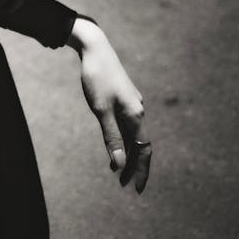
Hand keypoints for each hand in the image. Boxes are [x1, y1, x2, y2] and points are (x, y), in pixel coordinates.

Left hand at [71, 21, 151, 193]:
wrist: (95, 49)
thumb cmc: (97, 78)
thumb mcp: (101, 110)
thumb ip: (111, 137)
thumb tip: (119, 165)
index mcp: (135, 114)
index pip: (143, 150)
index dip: (141, 171)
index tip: (136, 189)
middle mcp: (138, 110)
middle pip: (140, 144)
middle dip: (134, 165)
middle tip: (124, 184)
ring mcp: (132, 103)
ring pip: (134, 134)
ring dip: (127, 153)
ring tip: (117, 170)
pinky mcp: (124, 98)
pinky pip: (128, 124)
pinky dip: (123, 138)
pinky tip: (114, 143)